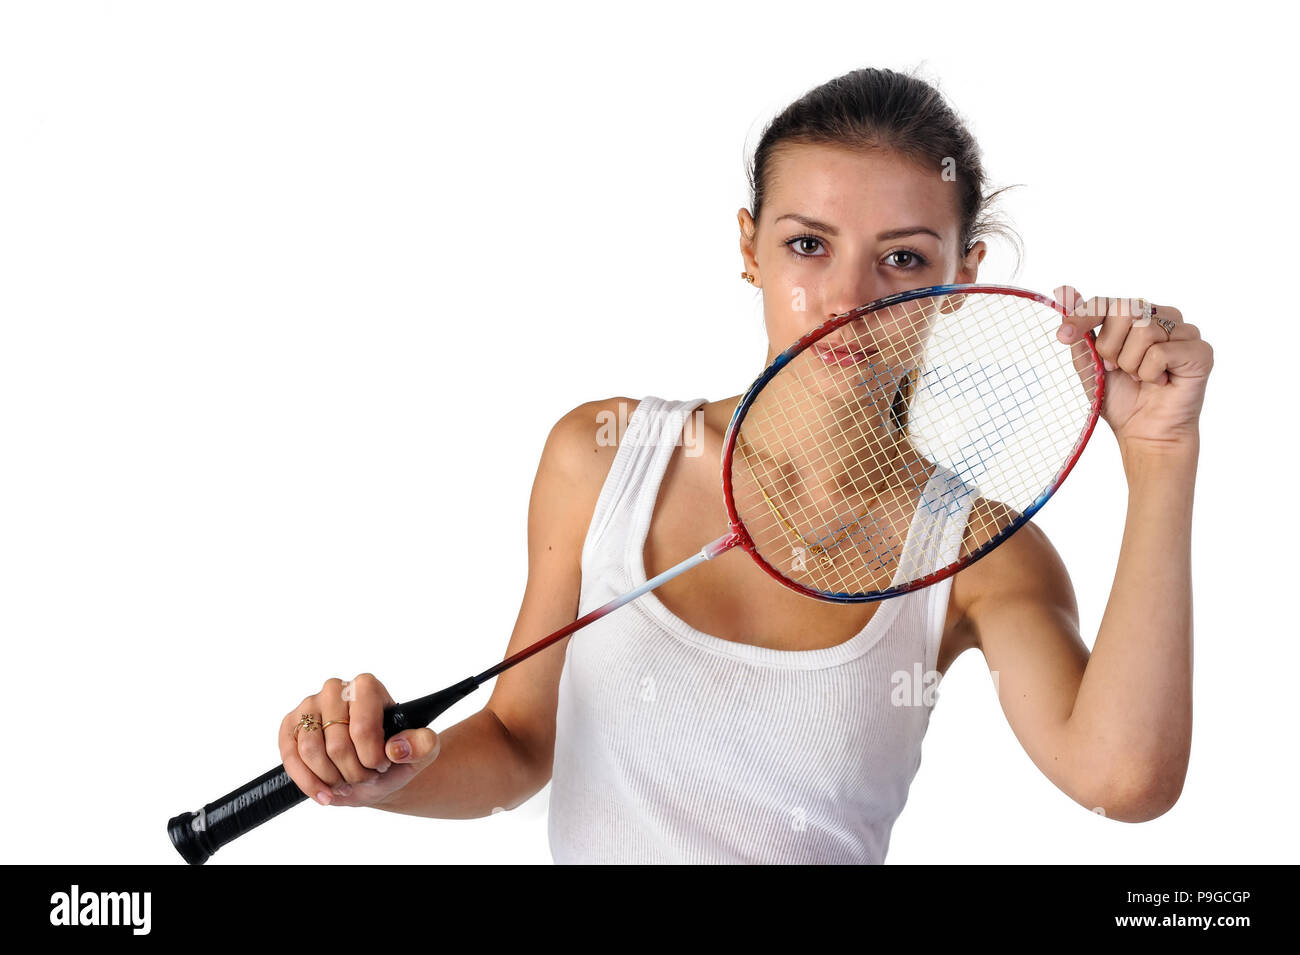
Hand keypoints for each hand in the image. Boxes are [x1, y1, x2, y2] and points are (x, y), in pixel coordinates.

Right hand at [279, 673, 440, 807]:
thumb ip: (422, 745)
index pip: (362, 728)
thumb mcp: (422, 751)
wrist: (374, 771)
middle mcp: (334, 690)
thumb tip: (396, 748)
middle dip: (353, 772)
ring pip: (310, 751)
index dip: (372, 757)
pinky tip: (326, 794)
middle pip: (336, 744)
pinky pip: (290, 757)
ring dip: (331, 778)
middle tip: (366, 776)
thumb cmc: (395, 756)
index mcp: (366, 687)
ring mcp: (308, 706)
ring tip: (347, 782)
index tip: (382, 764)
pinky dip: (308, 783)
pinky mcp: (290, 727)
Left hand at [1053, 285, 1212, 455]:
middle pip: (1125, 310)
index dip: (1083, 317)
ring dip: (1131, 363)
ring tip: (1139, 377)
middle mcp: (1162, 317)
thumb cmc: (1120, 398)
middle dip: (1110, 346)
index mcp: (1136, 317)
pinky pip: (1162, 351)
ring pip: (1144, 330)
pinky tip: (1160, 382)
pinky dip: (1150, 373)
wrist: (1143, 432)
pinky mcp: (1200, 351)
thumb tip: (1066, 292)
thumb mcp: (1089, 363)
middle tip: (1116, 369)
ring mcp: (1184, 332)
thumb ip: (1081, 331)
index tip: (1063, 336)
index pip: (1107, 302)